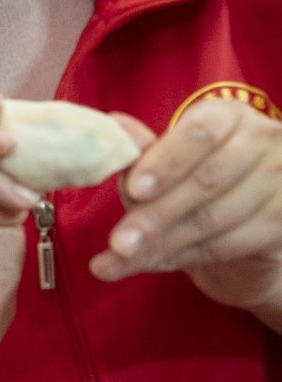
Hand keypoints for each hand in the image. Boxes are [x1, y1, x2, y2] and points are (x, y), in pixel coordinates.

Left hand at [92, 101, 281, 315]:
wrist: (241, 243)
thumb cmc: (193, 192)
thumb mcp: (163, 170)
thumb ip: (142, 153)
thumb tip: (115, 126)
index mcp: (227, 117)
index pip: (201, 132)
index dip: (165, 162)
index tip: (133, 189)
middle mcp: (262, 142)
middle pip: (206, 179)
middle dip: (156, 214)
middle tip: (118, 242)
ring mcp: (280, 183)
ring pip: (213, 217)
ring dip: (160, 243)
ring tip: (119, 260)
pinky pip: (227, 244)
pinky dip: (181, 257)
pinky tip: (150, 265)